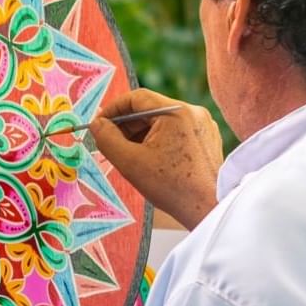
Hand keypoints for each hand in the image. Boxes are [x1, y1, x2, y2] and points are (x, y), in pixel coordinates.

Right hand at [87, 89, 222, 229]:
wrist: (208, 208)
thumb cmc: (172, 187)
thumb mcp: (130, 162)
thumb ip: (107, 139)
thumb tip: (97, 125)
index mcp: (176, 112)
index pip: (137, 98)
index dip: (113, 109)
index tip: (99, 124)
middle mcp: (193, 112)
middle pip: (150, 109)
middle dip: (126, 125)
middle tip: (109, 142)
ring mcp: (202, 125)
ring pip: (162, 122)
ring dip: (141, 135)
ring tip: (128, 155)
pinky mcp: (206, 138)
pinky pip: (175, 132)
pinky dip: (158, 141)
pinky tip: (149, 160)